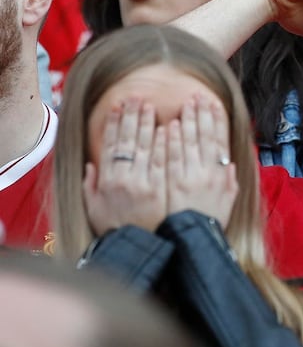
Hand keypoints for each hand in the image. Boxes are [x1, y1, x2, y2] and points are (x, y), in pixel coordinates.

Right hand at [83, 99, 166, 235]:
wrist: (135, 249)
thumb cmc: (116, 229)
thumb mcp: (94, 208)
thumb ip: (92, 186)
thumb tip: (91, 166)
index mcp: (107, 180)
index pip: (111, 144)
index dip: (115, 124)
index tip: (118, 106)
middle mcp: (124, 179)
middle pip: (128, 140)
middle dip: (132, 116)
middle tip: (137, 97)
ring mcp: (143, 183)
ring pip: (146, 147)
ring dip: (148, 124)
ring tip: (151, 105)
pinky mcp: (160, 189)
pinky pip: (162, 161)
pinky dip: (164, 143)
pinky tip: (167, 128)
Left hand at [166, 95, 237, 227]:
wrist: (193, 241)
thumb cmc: (209, 223)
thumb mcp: (227, 203)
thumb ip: (229, 182)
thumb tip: (230, 166)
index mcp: (222, 176)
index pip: (220, 141)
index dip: (217, 121)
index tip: (214, 104)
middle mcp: (208, 173)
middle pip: (205, 137)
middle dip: (202, 115)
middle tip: (198, 96)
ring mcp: (191, 177)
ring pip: (190, 143)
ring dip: (188, 121)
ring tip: (185, 103)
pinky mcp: (173, 183)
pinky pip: (173, 157)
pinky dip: (173, 140)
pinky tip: (172, 125)